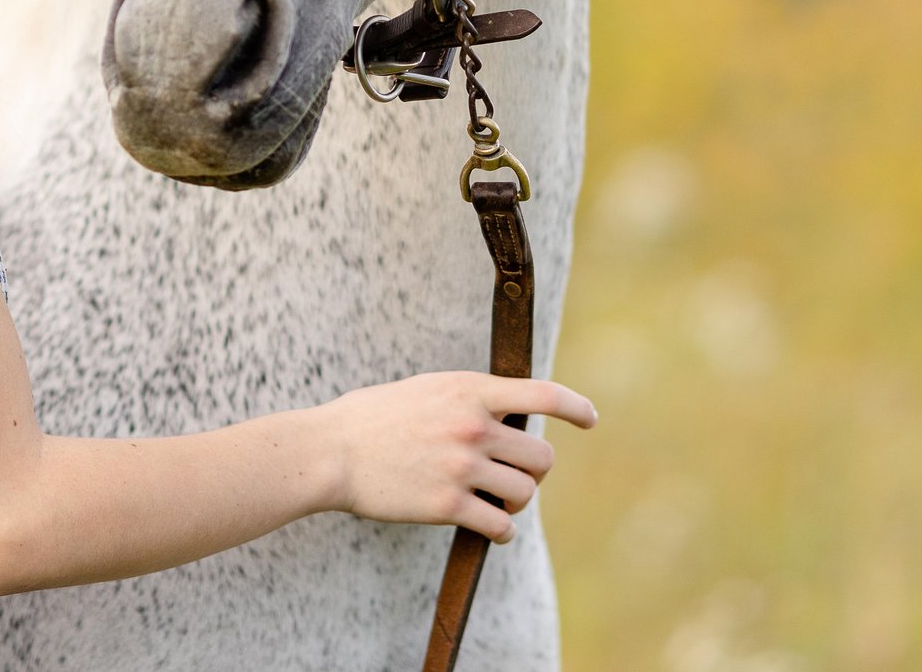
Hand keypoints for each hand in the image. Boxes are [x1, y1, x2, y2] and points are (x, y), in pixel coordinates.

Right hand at [319, 373, 598, 543]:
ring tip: (499, 502)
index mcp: (469, 390)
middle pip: (541, 455)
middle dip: (534, 470)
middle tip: (515, 475)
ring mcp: (462, 466)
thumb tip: (504, 414)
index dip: (575, 407)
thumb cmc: (373, 418)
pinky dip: (502, 532)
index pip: (542, 394)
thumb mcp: (427, 389)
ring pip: (525, 491)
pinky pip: (500, 525)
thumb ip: (468, 399)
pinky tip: (493, 530)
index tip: (589, 419)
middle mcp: (473, 426)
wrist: (332, 451)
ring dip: (517, 500)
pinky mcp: (448, 504)